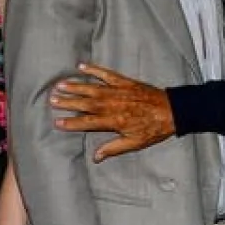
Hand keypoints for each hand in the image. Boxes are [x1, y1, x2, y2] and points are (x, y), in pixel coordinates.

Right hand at [50, 64, 174, 160]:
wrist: (173, 110)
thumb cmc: (154, 129)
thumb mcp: (134, 143)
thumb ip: (113, 148)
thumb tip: (95, 157)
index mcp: (114, 121)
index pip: (87, 122)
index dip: (71, 123)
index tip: (57, 122)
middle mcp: (113, 105)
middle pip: (85, 103)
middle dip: (68, 102)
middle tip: (52, 100)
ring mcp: (118, 91)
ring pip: (92, 88)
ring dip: (75, 86)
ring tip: (60, 85)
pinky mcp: (125, 82)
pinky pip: (106, 74)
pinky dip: (94, 70)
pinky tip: (81, 66)